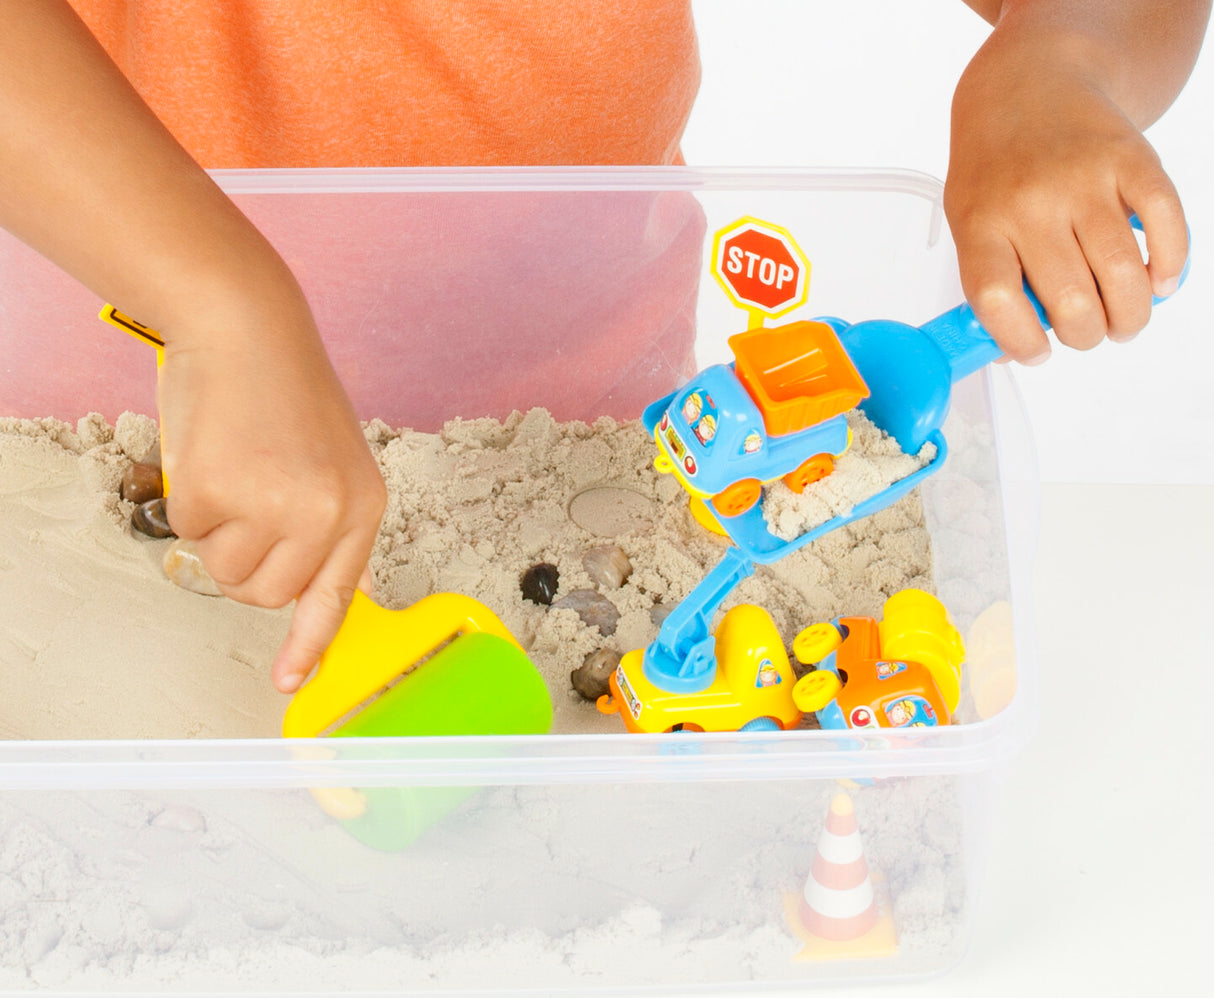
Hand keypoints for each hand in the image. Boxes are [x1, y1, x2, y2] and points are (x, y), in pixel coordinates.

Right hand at [157, 285, 385, 692]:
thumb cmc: (283, 391)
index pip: (337, 593)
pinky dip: (188, 500)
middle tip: (244, 508)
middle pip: (266, 594)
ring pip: (225, 571)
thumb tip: (329, 585)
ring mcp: (274, 505)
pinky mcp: (219, 492)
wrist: (247, 328)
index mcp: (362, 505)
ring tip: (234, 471)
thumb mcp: (332, 459)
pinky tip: (212, 454)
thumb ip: (328, 523)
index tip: (292, 681)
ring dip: (217, 532)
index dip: (310, 643)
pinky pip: (188, 532)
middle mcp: (327, 514)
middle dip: (244, 563)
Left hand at [944, 28, 1188, 362]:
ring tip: (1124, 322)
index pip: (998, 299)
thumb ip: (991, 277)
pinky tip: (1158, 282)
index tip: (1038, 351)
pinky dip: (1169, 266)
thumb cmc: (996, 168)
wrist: (1030, 85)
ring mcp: (1085, 180)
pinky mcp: (1134, 161)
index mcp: (981, 223)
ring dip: (1130, 315)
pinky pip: (1165, 226)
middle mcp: (1032, 201)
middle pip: (1070, 298)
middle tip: (1089, 335)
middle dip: (1086, 336)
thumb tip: (1014, 348)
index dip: (1022, 340)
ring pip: (1120, 274)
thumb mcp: (969, 218)